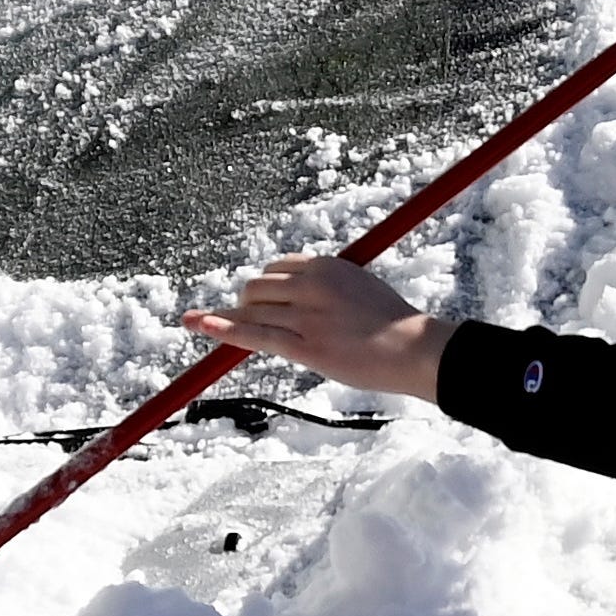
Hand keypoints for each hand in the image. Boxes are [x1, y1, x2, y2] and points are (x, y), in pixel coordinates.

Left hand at [184, 252, 447, 402]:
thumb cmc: (393, 324)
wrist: (414, 349)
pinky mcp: (304, 346)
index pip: (277, 267)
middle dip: (250, 304)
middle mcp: (312, 285)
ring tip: (220, 327)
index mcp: (326, 266)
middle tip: (261, 325)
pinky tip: (201, 324)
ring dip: (236, 320)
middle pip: (257, 286)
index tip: (268, 303)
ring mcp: (306, 316)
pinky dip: (223, 328)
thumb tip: (299, 292)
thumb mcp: (359, 286)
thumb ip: (328, 285)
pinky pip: (254, 335)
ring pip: (251, 309)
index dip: (268, 288)